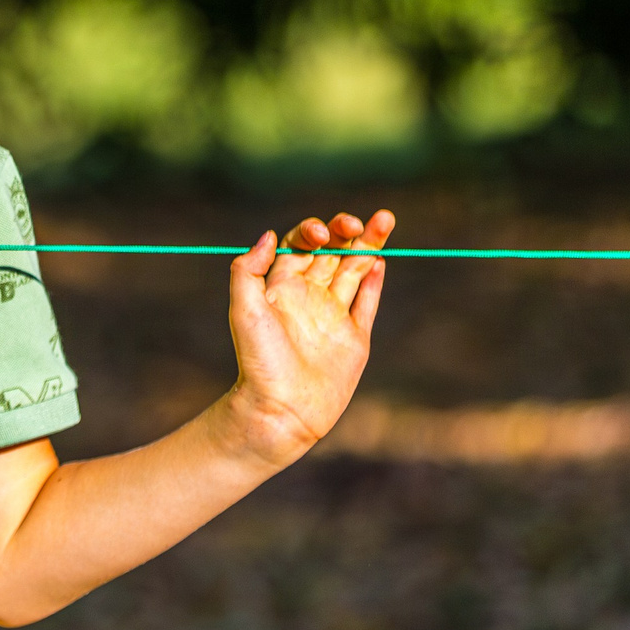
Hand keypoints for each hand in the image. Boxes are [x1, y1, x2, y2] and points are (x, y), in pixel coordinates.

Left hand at [220, 208, 393, 463]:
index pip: (300, 245)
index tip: (320, 236)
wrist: (280, 410)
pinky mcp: (354, 339)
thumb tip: (269, 234)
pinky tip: (380, 259)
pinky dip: (374, 281)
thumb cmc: (258, 361)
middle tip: (356, 223)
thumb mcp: (244, 310)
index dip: (312, 232)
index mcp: (281, 288)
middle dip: (345, 231)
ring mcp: (333, 316)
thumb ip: (248, 270)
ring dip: (369, 244)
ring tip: (385, 219)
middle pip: (331, 252)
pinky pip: (366, 303)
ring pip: (354, 270)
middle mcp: (308, 297)